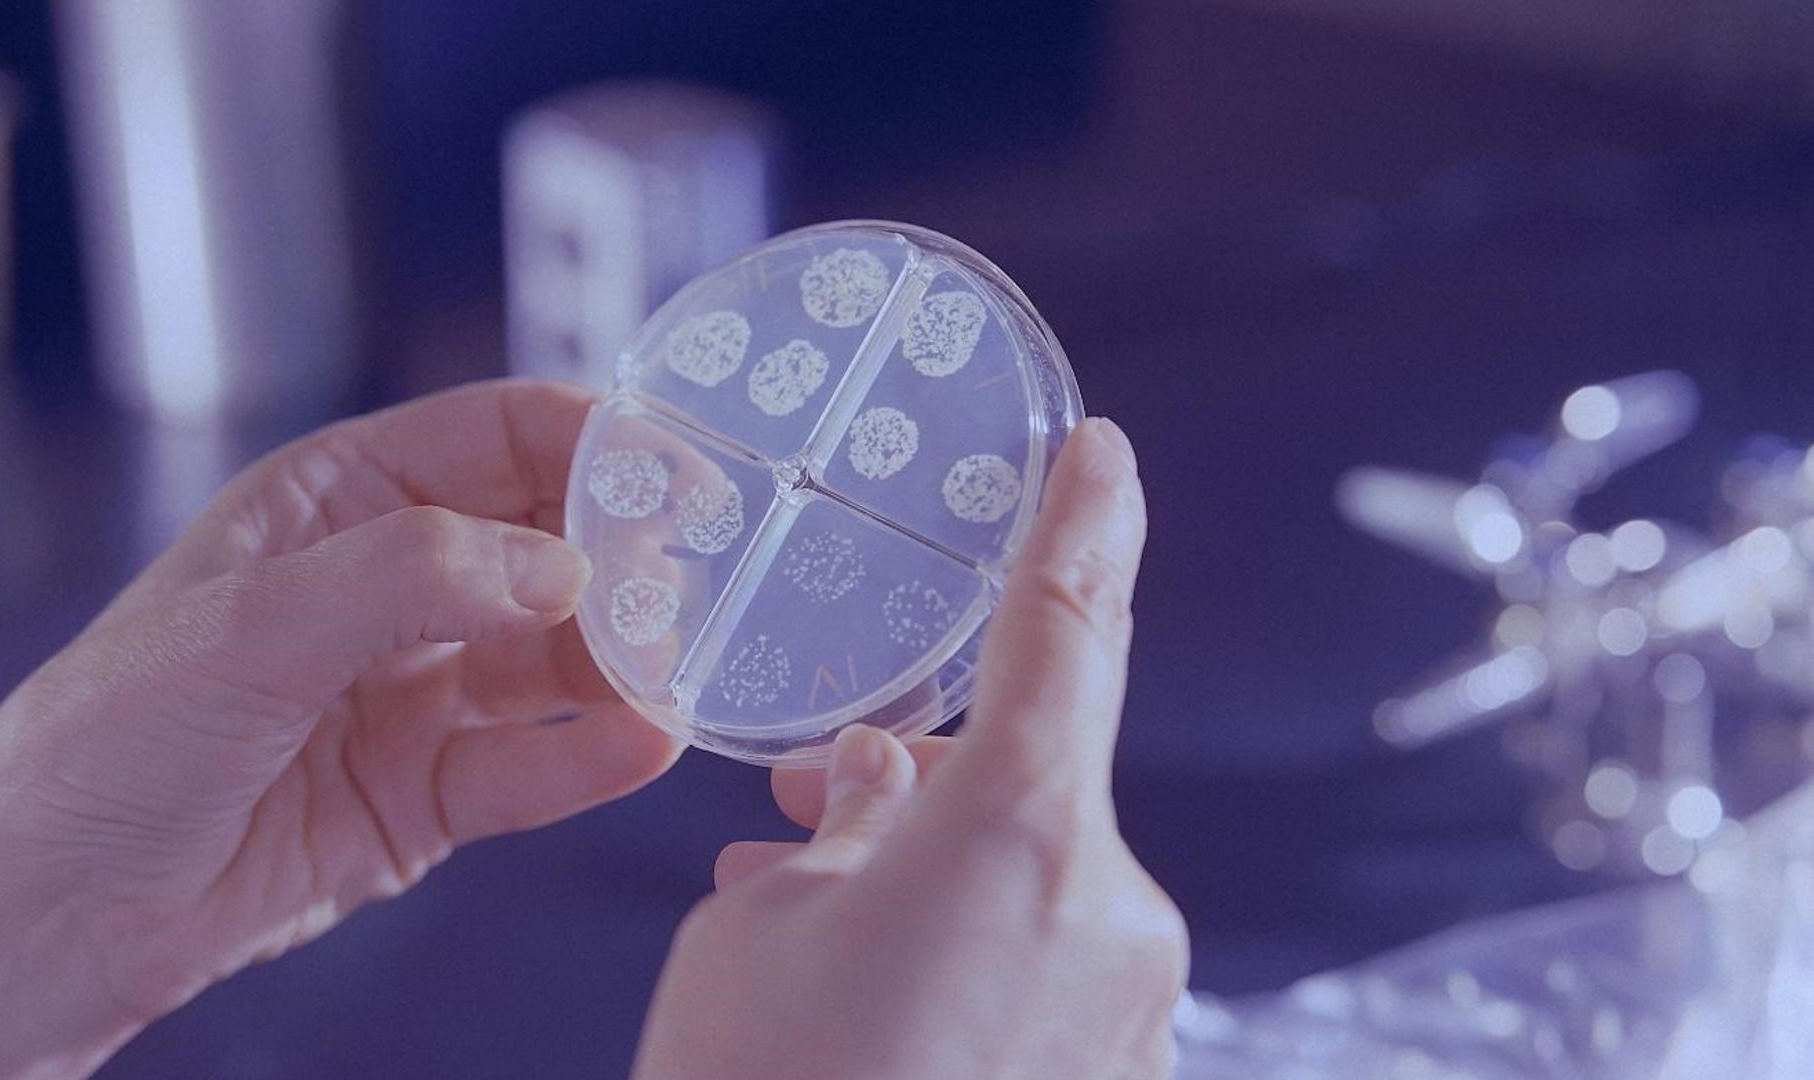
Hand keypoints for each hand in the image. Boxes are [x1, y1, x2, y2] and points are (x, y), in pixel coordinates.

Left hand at [0, 380, 681, 1077]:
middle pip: (547, 543)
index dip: (596, 443)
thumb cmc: (109, 739)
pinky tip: (645, 743)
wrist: (52, 913)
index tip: (684, 475)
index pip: (498, 436)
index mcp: (339, 501)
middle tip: (697, 581)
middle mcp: (390, 587)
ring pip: (553, 659)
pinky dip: (592, 756)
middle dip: (625, 556)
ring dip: (621, 660)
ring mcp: (414, 692)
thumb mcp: (253, 626)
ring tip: (680, 669)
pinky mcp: (427, 795)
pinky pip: (531, 766)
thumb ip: (414, 576)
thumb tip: (563, 566)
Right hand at [632, 418, 1185, 1079]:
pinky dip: (974, 956)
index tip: (1102, 452)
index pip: (1069, 629)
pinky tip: (879, 1001)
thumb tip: (875, 794)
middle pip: (1031, 777)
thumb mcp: (758, 929)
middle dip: (928, 777)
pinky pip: (1052, 967)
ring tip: (813, 925)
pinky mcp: (1124, 1076)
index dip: (1084, 524)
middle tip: (812, 802)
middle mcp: (1114, 913)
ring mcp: (1132, 1009)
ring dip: (940, 876)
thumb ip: (840, 832)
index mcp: (1022, 837)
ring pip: (1035, 879)